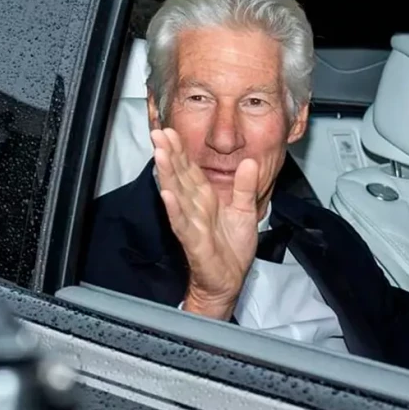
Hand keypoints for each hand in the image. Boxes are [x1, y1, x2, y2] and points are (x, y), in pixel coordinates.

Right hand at [151, 128, 259, 319]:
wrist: (229, 279)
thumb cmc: (231, 248)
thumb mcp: (245, 211)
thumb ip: (245, 186)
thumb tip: (250, 161)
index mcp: (205, 198)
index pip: (190, 169)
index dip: (180, 150)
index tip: (170, 130)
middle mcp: (195, 207)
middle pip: (179, 176)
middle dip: (169, 154)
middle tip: (158, 133)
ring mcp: (191, 223)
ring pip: (177, 195)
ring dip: (168, 175)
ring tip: (160, 155)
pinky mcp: (193, 241)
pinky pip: (182, 223)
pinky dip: (175, 209)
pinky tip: (168, 195)